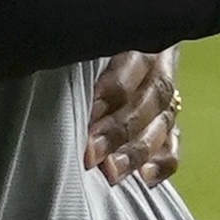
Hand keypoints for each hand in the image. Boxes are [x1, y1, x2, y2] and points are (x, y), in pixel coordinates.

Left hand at [85, 45, 179, 188]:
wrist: (112, 45)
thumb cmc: (78, 48)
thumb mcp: (81, 43)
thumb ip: (74, 58)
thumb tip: (45, 71)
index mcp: (137, 41)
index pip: (132, 65)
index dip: (113, 91)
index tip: (88, 113)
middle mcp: (157, 67)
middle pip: (149, 99)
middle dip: (120, 129)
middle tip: (93, 153)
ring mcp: (167, 97)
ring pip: (163, 123)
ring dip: (137, 150)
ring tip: (112, 171)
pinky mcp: (169, 124)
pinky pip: (174, 145)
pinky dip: (163, 163)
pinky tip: (146, 178)